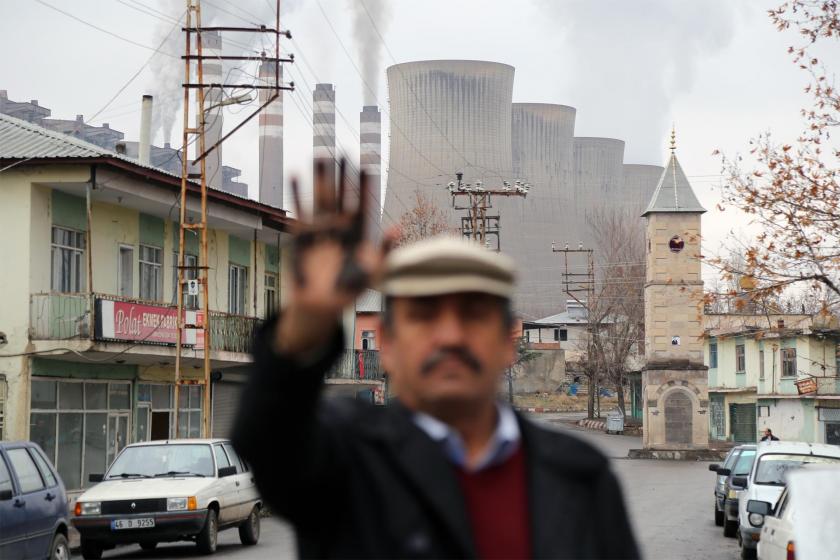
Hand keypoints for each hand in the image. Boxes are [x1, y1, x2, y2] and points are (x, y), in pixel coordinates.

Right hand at [276, 159, 394, 353]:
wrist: (322, 304)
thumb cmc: (350, 290)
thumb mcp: (372, 272)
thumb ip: (384, 250)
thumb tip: (398, 227)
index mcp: (358, 234)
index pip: (363, 204)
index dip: (365, 186)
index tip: (367, 166)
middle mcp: (340, 227)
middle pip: (342, 196)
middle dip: (343, 176)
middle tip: (344, 152)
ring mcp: (321, 230)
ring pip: (322, 199)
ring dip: (321, 179)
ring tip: (321, 156)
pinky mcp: (303, 236)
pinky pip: (300, 212)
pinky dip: (297, 194)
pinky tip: (295, 175)